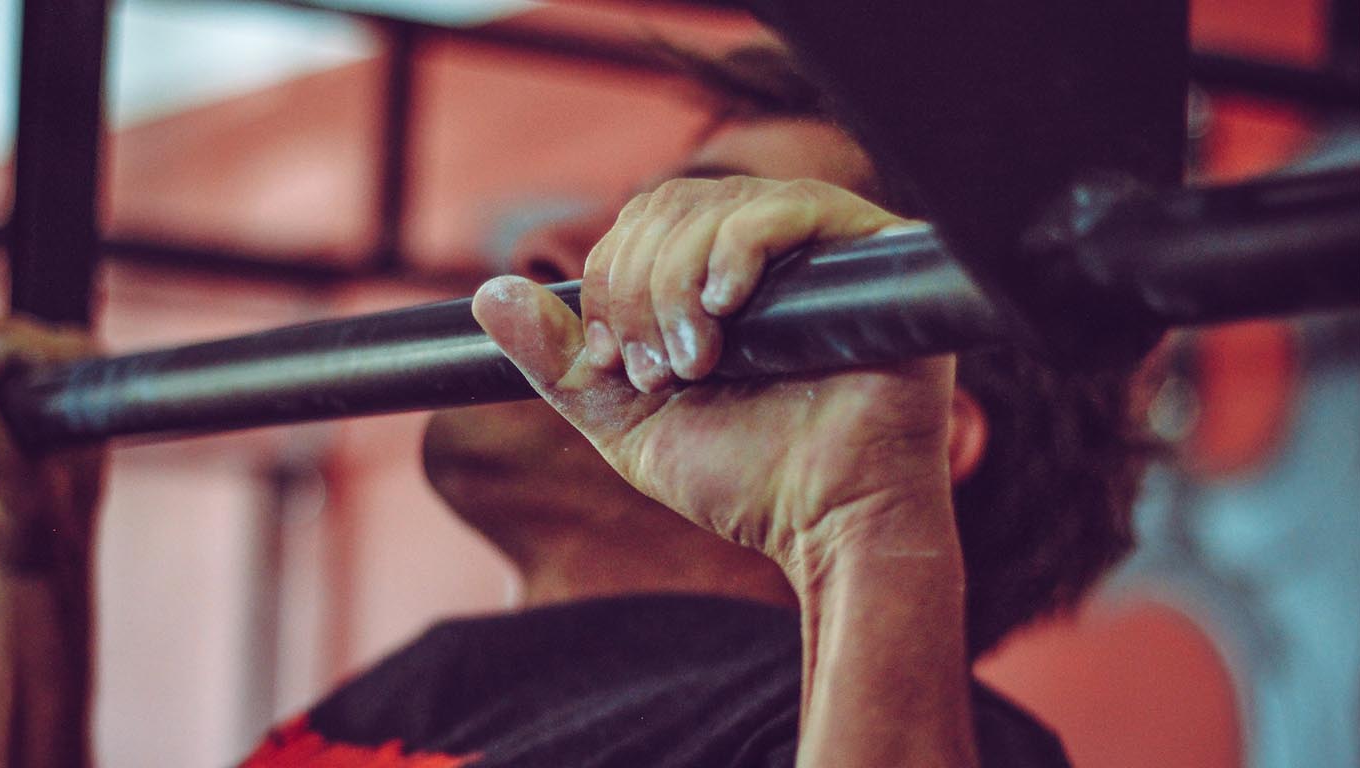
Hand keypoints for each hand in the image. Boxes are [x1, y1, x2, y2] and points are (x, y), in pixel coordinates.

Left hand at [472, 176, 955, 580]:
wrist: (828, 522)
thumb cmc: (743, 476)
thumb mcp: (628, 421)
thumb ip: (562, 363)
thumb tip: (489, 296)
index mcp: (711, 284)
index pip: (638, 227)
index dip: (608, 282)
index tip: (615, 362)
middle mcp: (766, 255)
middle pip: (669, 207)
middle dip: (637, 288)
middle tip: (657, 369)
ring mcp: (819, 250)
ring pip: (716, 204)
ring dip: (678, 282)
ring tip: (696, 362)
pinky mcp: (870, 254)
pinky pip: (792, 207)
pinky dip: (740, 248)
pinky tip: (726, 305)